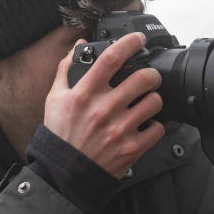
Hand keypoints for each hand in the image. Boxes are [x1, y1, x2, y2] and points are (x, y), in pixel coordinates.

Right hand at [44, 32, 164, 178]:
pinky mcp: (132, 148)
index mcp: (84, 94)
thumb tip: (79, 45)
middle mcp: (103, 109)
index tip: (138, 39)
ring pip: (155, 102)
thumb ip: (66, 69)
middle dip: (151, 75)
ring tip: (146, 103)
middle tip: (148, 78)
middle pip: (143, 78)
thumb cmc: (60, 135)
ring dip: (154, 100)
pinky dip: (155, 126)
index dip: (129, 43)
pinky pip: (158, 129)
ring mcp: (120, 129)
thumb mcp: (55, 99)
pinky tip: (145, 125)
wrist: (64, 174)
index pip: (111, 58)